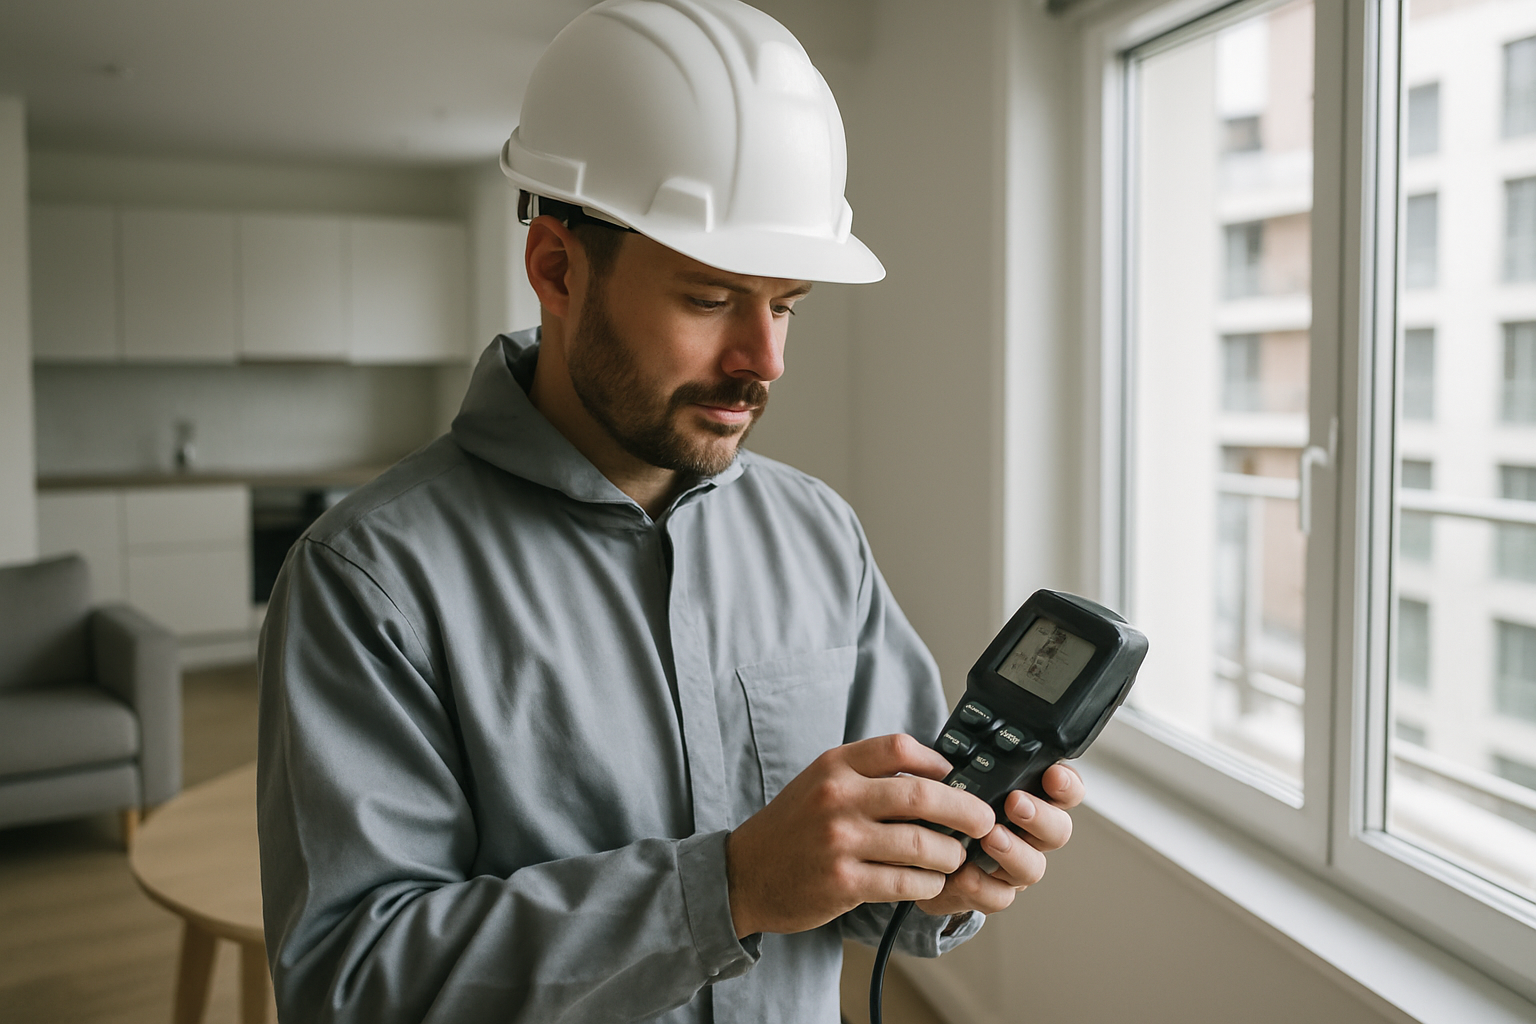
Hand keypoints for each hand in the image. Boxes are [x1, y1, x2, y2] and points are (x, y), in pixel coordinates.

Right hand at [724, 734, 996, 937]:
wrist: (745, 873)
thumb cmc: (793, 826)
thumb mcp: (822, 781)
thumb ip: (869, 772)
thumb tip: (935, 773)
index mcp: (835, 766)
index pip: (899, 747)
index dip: (938, 761)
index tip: (955, 776)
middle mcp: (837, 798)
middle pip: (923, 797)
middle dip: (966, 811)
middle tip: (984, 821)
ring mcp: (840, 841)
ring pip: (921, 845)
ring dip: (950, 854)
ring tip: (955, 857)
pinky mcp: (843, 882)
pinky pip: (905, 882)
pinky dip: (929, 884)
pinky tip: (931, 881)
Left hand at [914, 762, 1083, 918]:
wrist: (917, 856)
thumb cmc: (943, 810)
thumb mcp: (955, 777)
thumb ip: (967, 763)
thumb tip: (966, 744)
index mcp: (1029, 799)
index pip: (1065, 790)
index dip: (1067, 784)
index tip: (1052, 774)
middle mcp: (1029, 835)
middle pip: (1059, 831)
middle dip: (1040, 816)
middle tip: (1015, 804)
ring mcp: (1014, 866)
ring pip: (1034, 867)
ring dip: (1014, 851)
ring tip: (989, 838)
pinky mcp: (993, 893)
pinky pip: (999, 896)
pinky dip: (982, 886)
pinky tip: (964, 873)